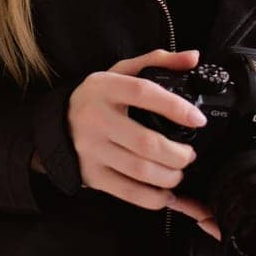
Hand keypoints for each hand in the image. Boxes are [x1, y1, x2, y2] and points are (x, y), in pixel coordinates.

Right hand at [66, 48, 207, 209]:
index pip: (143, 93)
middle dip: (178, 154)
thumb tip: (193, 58)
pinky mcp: (91, 174)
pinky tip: (165, 193)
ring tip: (178, 171)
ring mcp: (91, 149)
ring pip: (140, 170)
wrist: (57, 124)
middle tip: (189, 154)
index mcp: (105, 88)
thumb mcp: (122, 72)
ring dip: (170, 176)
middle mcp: (95, 118)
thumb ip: (158, 61)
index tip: (198, 119)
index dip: (175, 107)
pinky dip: (153, 198)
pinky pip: (127, 192)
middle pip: (146, 142)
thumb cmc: (99, 97)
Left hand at [167, 127, 255, 237]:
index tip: (205, 219)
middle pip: (232, 221)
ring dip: (201, 203)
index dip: (228, 228)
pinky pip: (228, 194)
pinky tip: (190, 185)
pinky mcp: (254, 186)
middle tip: (180, 204)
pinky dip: (209, 191)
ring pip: (226, 208)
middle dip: (204, 214)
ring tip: (176, 196)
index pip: (254, 231)